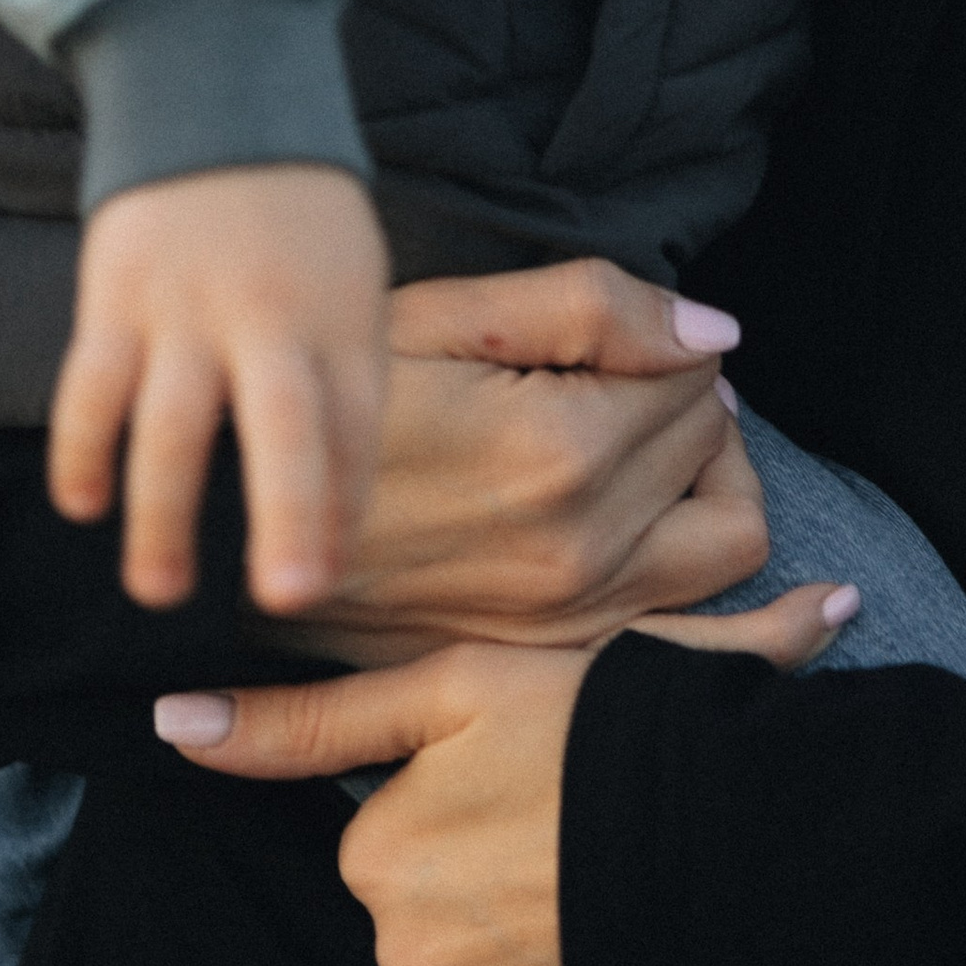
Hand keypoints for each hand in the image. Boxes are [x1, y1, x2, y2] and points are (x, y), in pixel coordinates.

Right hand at [50, 163, 387, 614]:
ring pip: (173, 425)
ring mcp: (188, 305)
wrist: (218, 85)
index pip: (357, 427)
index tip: (326, 578)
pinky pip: (91, 385)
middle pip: (285, 426)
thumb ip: (346, 382)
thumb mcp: (352, 279)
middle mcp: (272, 314)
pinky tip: (83, 503)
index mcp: (344, 313)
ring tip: (160, 590)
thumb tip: (338, 516)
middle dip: (290, 514)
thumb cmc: (297, 216)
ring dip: (163, 513)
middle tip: (288, 598)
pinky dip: (82, 448)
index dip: (344, 507)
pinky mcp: (115, 292)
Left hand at [157, 587, 854, 965]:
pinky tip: (590, 941)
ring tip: (571, 887)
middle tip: (555, 823)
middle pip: (414, 919)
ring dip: (494, 956)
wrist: (730, 840)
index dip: (453, 800)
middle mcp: (406, 950)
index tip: (518, 772)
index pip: (384, 838)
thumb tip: (165, 721)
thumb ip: (309, 718)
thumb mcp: (454, 689)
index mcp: (381, 853)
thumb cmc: (596, 737)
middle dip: (469, 881)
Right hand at [294, 257, 769, 659]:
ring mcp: (569, 619)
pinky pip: (681, 613)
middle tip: (619, 377)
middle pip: (710, 445)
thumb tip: (716, 331)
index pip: (695, 373)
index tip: (609, 338)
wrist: (240, 526)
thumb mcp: (448, 317)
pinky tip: (642, 507)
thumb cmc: (337, 403)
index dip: (663, 338)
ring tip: (638, 437)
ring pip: (724, 536)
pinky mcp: (552, 658)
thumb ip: (594, 308)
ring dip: (700, 477)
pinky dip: (683, 553)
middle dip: (682, 397)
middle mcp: (580, 549)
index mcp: (560, 450)